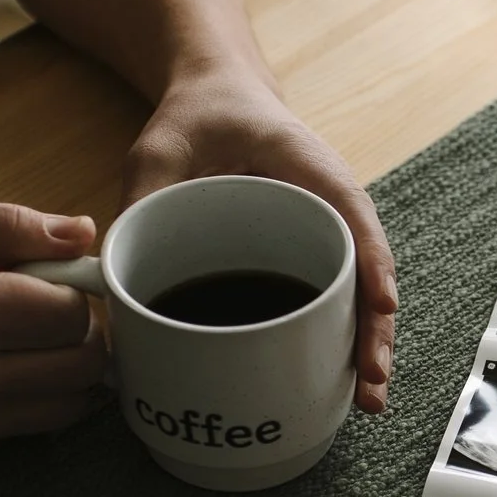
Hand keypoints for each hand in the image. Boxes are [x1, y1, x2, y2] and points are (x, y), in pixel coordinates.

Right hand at [0, 194, 108, 447]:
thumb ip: (3, 225)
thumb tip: (82, 232)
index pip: (71, 313)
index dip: (74, 288)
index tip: (48, 273)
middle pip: (83, 366)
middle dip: (84, 331)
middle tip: (48, 305)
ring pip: (67, 407)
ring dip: (72, 371)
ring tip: (35, 337)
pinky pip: (29, 427)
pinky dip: (42, 398)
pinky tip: (12, 365)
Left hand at [124, 70, 398, 412]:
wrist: (215, 97)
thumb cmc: (198, 116)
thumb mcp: (158, 149)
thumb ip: (140, 200)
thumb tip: (117, 276)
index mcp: (304, 162)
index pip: (351, 211)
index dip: (371, 260)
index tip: (380, 305)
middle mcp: (329, 200)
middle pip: (368, 266)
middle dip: (376, 326)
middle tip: (372, 383)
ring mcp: (325, 229)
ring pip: (360, 289)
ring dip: (367, 342)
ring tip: (367, 398)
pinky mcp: (310, 252)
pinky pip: (335, 293)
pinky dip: (343, 334)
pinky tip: (343, 378)